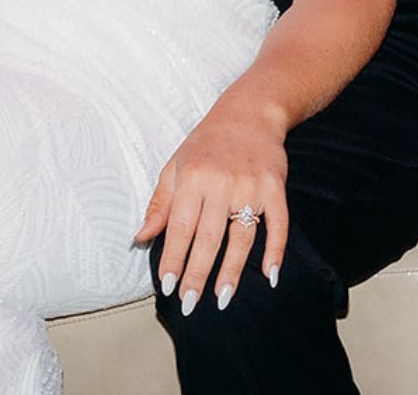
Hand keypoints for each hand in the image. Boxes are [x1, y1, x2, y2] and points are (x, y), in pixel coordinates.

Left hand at [134, 100, 289, 315]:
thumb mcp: (175, 166)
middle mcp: (221, 183)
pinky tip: (269, 274)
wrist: (250, 113)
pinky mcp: (274, 188)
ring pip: (241, 237)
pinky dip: (275, 250)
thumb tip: (141, 238)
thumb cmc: (206, 143)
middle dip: (197, 274)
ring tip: (222, 298)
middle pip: (209, 238)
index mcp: (193, 178)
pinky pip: (277, 224)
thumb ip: (160, 204)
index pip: (180, 228)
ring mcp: (251, 186)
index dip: (173, 259)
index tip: (168, 286)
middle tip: (190, 303)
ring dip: (232, 271)